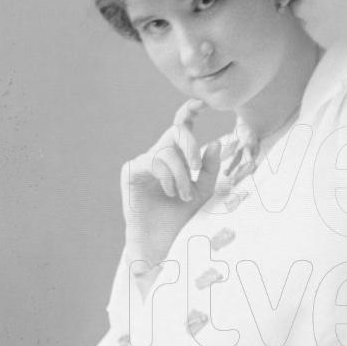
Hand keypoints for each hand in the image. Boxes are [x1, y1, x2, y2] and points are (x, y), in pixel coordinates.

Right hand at [123, 99, 221, 267]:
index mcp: (177, 157)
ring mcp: (144, 162)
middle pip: (176, 132)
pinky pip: (154, 160)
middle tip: (195, 166)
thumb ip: (209, 168)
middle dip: (189, 145)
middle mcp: (159, 156)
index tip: (203, 102)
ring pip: (168, 151)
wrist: (162, 243)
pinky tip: (170, 192)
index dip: (189, 111)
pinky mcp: (131, 171)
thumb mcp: (203, 191)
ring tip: (183, 195)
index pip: (182, 127)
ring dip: (180, 174)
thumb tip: (215, 143)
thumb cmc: (182, 218)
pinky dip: (167, 176)